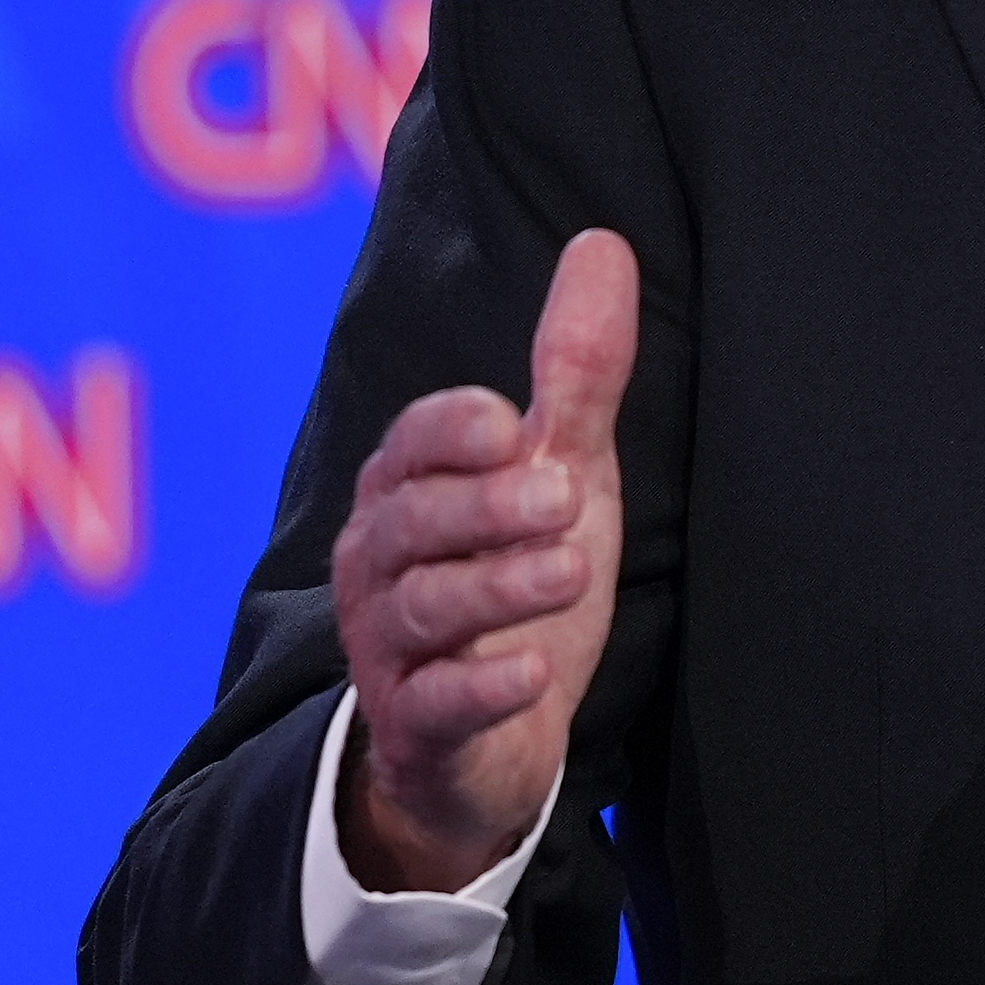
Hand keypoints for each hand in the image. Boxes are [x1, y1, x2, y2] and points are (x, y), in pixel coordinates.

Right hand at [329, 229, 637, 892]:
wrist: (492, 742)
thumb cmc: (518, 582)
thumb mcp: (560, 472)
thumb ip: (575, 373)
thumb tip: (603, 243)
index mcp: (409, 491)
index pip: (412, 445)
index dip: (450, 432)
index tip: (506, 423)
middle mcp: (382, 563)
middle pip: (413, 522)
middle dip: (483, 505)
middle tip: (562, 494)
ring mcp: (390, 649)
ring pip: (423, 609)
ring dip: (494, 587)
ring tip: (567, 570)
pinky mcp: (416, 728)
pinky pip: (434, 707)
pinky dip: (480, 690)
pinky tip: (528, 674)